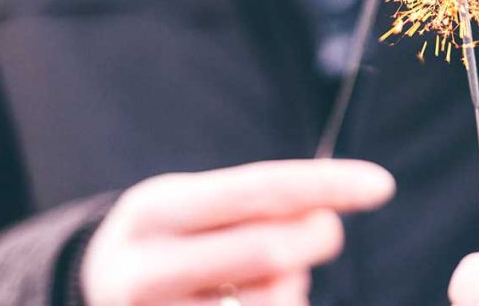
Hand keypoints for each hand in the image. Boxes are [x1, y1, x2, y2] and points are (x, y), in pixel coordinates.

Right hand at [81, 159, 394, 305]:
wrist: (97, 291)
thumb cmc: (171, 238)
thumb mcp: (194, 204)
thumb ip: (258, 202)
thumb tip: (329, 210)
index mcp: (153, 211)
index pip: (256, 189)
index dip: (325, 184)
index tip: (382, 184)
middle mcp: (144, 271)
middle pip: (267, 250)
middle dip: (318, 236)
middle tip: (328, 231)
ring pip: (272, 301)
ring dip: (295, 285)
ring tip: (272, 276)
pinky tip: (255, 301)